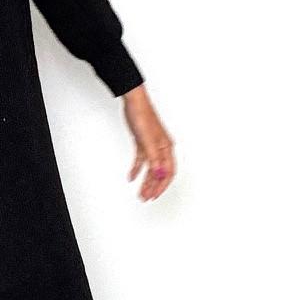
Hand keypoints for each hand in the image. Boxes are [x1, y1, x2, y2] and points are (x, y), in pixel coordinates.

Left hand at [122, 84, 175, 200]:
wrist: (133, 101)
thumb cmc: (143, 116)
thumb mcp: (147, 141)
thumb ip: (154, 160)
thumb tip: (159, 175)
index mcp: (166, 148)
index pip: (168, 172)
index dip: (162, 186)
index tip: (154, 196)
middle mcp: (161, 148)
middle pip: (159, 172)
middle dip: (153, 187)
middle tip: (145, 198)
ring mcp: (152, 145)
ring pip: (150, 168)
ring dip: (145, 181)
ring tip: (140, 192)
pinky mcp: (142, 142)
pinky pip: (141, 160)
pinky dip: (137, 169)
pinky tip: (131, 176)